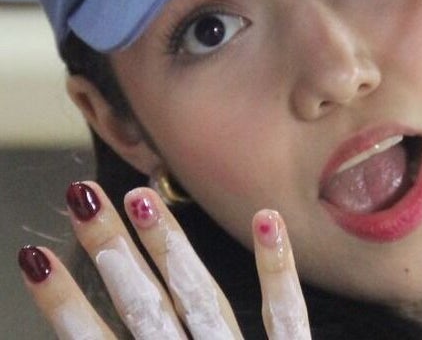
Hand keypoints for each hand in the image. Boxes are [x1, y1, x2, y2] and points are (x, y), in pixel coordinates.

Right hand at [18, 182, 310, 338]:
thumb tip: (106, 337)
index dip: (66, 307)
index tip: (34, 258)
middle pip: (145, 310)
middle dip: (112, 256)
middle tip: (84, 200)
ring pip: (200, 301)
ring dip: (169, 249)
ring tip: (141, 198)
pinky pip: (285, 318)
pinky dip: (276, 270)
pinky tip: (267, 220)